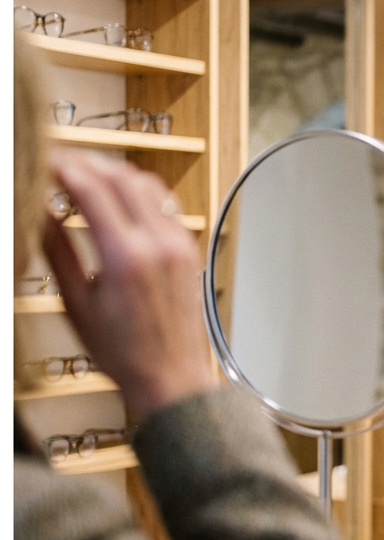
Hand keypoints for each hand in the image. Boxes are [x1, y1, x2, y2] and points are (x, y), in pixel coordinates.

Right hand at [42, 150, 217, 420]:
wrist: (172, 377)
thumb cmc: (124, 352)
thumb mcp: (76, 302)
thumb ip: (56, 249)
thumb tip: (39, 210)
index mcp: (126, 256)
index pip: (91, 188)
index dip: (62, 168)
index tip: (42, 162)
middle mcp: (159, 243)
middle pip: (120, 176)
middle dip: (86, 162)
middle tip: (58, 163)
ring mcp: (179, 244)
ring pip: (146, 183)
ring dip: (113, 171)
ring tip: (84, 175)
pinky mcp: (188, 249)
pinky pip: (164, 202)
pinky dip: (138, 189)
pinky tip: (117, 197)